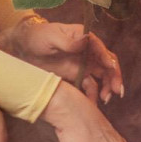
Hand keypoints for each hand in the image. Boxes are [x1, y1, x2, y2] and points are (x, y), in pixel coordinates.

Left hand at [0, 16, 123, 104]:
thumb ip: (68, 41)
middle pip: (107, 64)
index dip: (108, 60)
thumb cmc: (37, 37)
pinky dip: (94, 94)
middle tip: (117, 91)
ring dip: (107, 87)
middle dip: (115, 77)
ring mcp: (84, 64)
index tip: (111, 70)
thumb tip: (86, 40)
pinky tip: (94, 104)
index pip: (101, 48)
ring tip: (106, 99)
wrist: (23, 48)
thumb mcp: (51, 37)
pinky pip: (90, 85)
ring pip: (103, 76)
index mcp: (84, 37)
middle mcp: (88, 50)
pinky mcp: (77, 75)